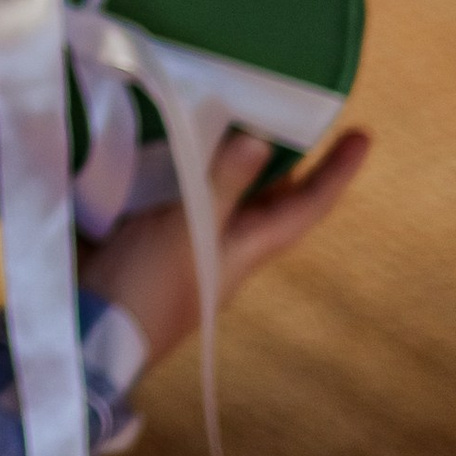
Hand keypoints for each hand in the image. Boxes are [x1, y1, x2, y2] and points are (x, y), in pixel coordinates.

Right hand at [80, 125, 369, 370]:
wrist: (92, 334)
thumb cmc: (149, 285)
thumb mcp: (187, 230)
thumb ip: (221, 184)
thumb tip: (262, 140)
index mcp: (246, 249)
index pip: (305, 207)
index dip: (336, 173)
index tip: (363, 136)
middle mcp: (227, 249)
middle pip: (271, 204)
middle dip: (291, 165)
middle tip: (301, 121)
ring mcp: (191, 250)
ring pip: (230, 201)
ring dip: (240, 165)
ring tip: (244, 123)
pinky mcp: (154, 246)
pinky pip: (188, 200)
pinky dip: (193, 172)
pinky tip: (176, 150)